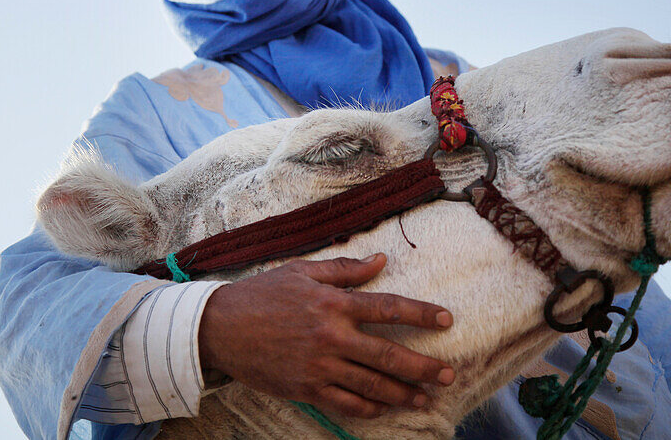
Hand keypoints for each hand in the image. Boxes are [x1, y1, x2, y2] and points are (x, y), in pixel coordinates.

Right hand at [197, 253, 454, 418]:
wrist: (221, 328)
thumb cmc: (262, 294)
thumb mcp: (302, 271)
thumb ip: (344, 269)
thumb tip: (381, 261)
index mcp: (333, 303)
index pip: (388, 308)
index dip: (421, 313)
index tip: (447, 319)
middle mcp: (331, 337)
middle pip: (389, 355)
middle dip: (424, 367)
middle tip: (449, 374)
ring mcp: (319, 366)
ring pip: (372, 386)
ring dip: (404, 394)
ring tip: (427, 398)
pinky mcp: (306, 388)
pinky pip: (346, 404)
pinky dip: (370, 408)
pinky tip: (386, 408)